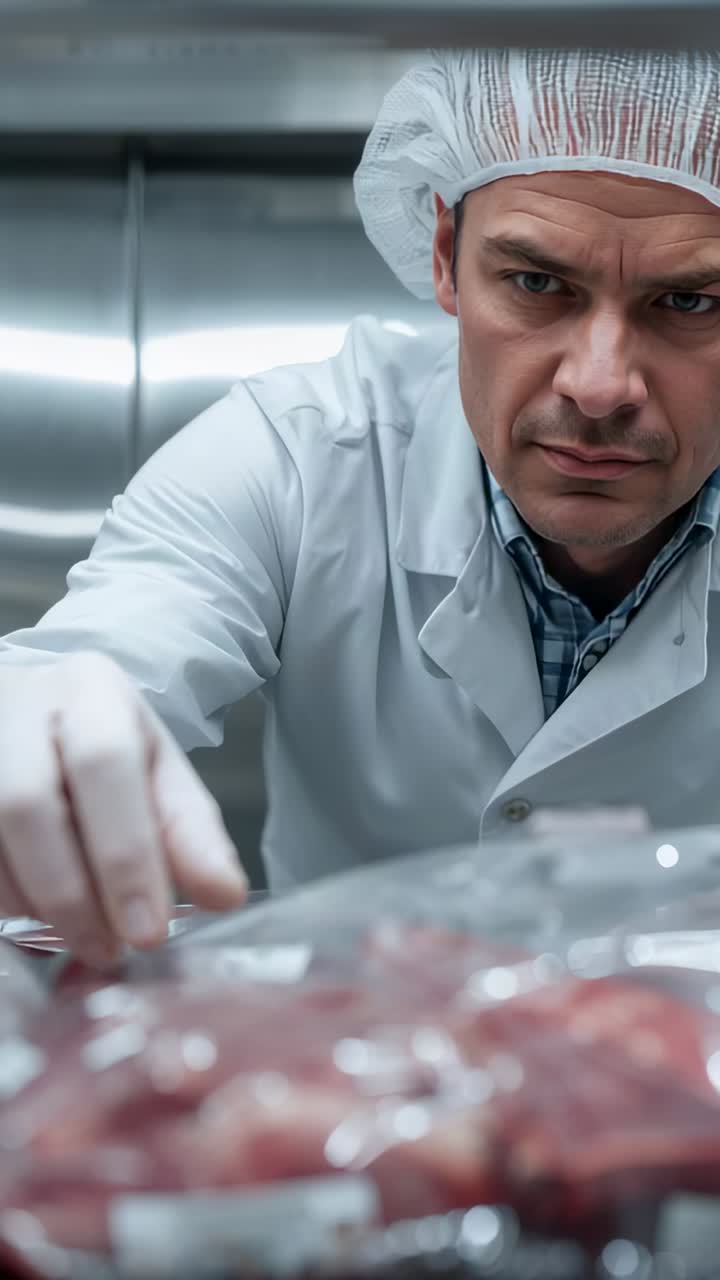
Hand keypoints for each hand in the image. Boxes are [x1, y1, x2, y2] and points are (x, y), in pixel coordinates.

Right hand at [0, 652, 246, 965]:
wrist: (24, 715)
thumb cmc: (99, 747)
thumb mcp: (156, 771)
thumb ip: (189, 830)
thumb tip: (224, 894)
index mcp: (92, 693)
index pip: (106, 764)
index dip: (126, 854)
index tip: (151, 930)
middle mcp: (22, 706)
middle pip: (30, 803)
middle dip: (76, 892)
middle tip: (112, 948)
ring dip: (39, 902)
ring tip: (85, 938)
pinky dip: (7, 897)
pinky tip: (39, 916)